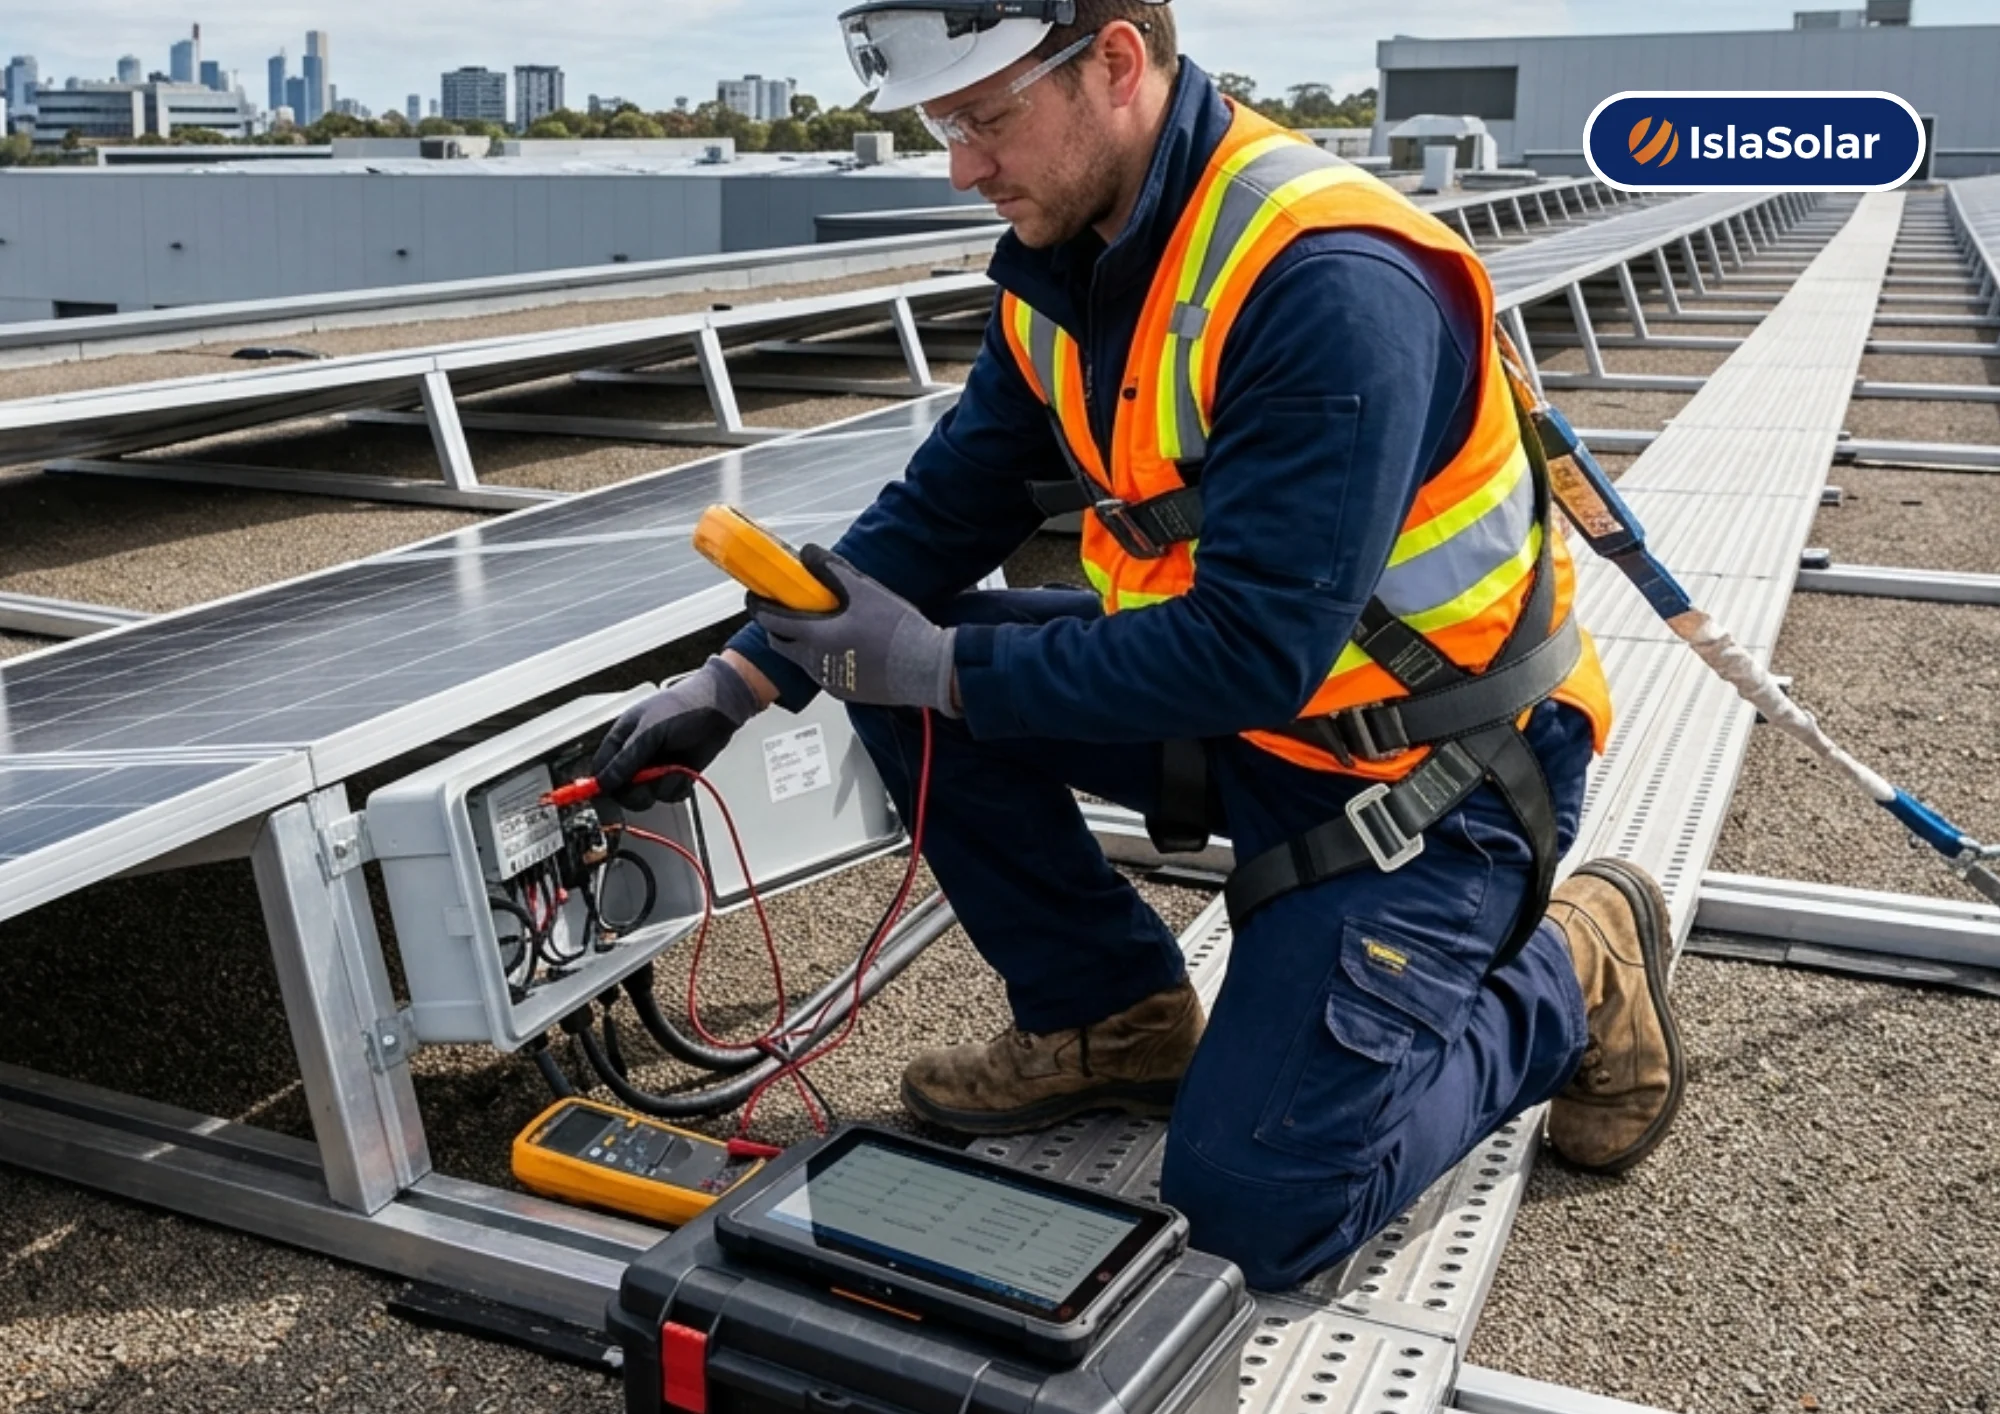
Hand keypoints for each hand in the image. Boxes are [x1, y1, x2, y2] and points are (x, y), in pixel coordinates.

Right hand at [590, 656, 760, 806]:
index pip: (602, 769)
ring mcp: (656, 767)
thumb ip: (626, 758)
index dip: (604, 783)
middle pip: (622, 789)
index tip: (612, 792)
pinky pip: (669, 794)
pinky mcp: (675, 775)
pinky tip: (684, 770)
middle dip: (637, 790)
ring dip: (662, 785)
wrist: (719, 710)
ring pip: (647, 794)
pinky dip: (678, 786)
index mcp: (622, 739)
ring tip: (674, 767)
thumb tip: (605, 780)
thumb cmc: (682, 707)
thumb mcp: (649, 731)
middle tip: (649, 781)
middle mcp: (637, 756)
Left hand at [749, 546, 958, 714]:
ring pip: (803, 660)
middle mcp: (815, 664)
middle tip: (787, 611)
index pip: (771, 622)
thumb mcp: (864, 590)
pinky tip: (847, 646)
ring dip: (803, 643)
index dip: (758, 607)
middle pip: (781, 645)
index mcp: (815, 637)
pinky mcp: (846, 692)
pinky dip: (824, 658)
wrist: (927, 669)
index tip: (754, 597)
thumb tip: (808, 554)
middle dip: (777, 627)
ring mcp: (830, 682)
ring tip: (826, 626)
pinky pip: (824, 672)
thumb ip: (832, 571)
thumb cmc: (896, 630)